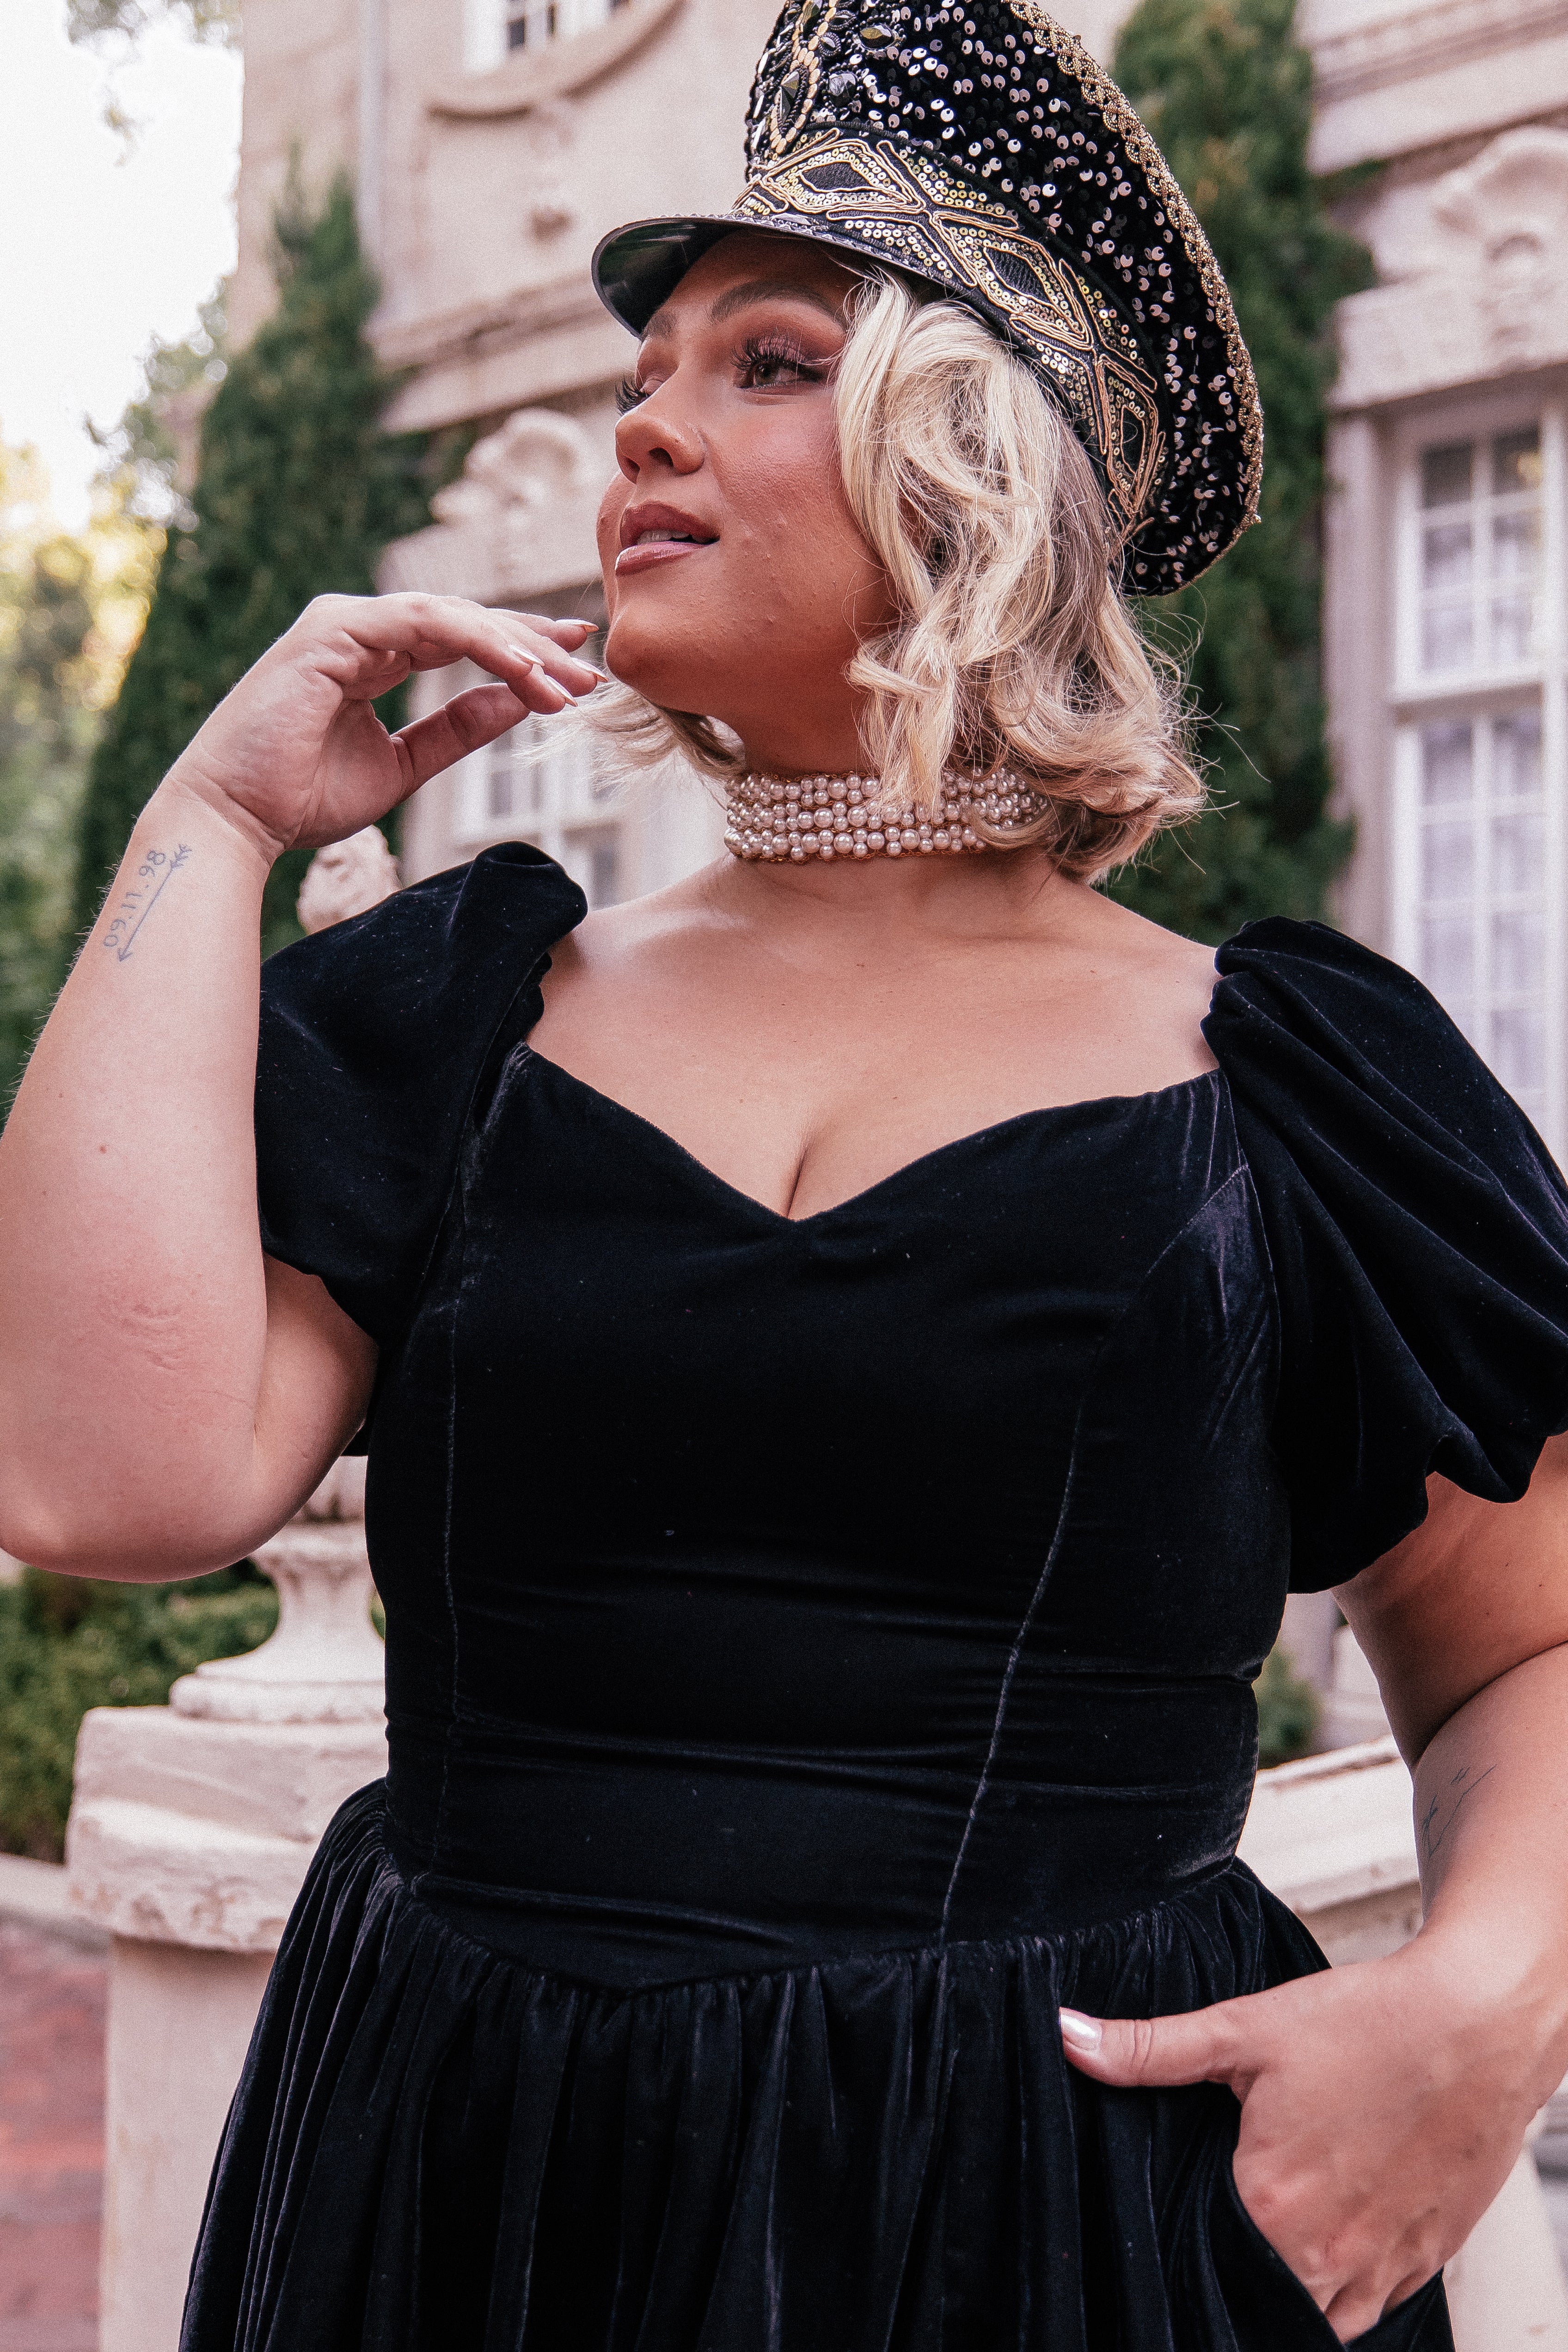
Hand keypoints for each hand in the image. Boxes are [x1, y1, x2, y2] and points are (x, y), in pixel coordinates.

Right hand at [164, 592, 601, 862]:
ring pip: (454, 616)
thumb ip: (457, 729)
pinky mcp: (334, 630)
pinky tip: (523, 670)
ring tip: (565, 684)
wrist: (237, 819)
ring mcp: (345, 622)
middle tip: (592, 671)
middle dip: (535, 645)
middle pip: (468, 620)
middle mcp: (361, 627)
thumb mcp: (404, 764)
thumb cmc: (303, 797)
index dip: (524, 649)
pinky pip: (425, 623)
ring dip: (517, 648)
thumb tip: (516, 703)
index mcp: (373, 653)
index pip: (463, 638)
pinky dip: (480, 643)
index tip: (577, 669)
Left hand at [1059, 1934, 1550, 2340]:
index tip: (1166, 2241)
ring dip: (1285, 2295)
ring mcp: (1382, 2266)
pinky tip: (1322, 2247)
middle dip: (1227, 2279)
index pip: (1198, 2270)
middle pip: (1256, 2302)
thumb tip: (1068, 2035)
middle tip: (1209, 2239)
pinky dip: (1339, 2294)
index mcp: (1272, 2207)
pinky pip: (1368, 2312)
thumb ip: (1151, 2048)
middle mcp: (1329, 2254)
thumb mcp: (1246, 2028)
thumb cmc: (1371, 2023)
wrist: (1477, 2022)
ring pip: (1316, 2321)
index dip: (1175, 2260)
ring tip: (1264, 2244)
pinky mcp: (1423, 2261)